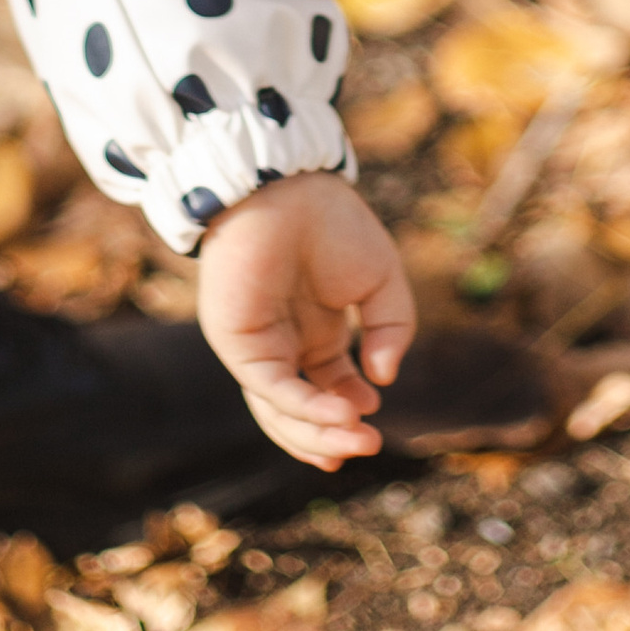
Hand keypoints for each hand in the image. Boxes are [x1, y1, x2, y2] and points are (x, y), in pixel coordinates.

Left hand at [196, 173, 416, 471]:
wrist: (286, 183)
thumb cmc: (331, 222)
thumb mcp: (380, 279)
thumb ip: (391, 328)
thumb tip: (384, 379)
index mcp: (314, 332)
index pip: (328, 390)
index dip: (349, 413)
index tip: (375, 421)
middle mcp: (284, 345)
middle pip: (301, 411)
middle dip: (332, 437)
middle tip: (367, 447)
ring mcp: (258, 345)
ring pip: (282, 410)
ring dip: (318, 432)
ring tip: (357, 441)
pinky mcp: (237, 340)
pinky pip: (271, 386)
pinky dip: (304, 405)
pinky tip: (341, 411)